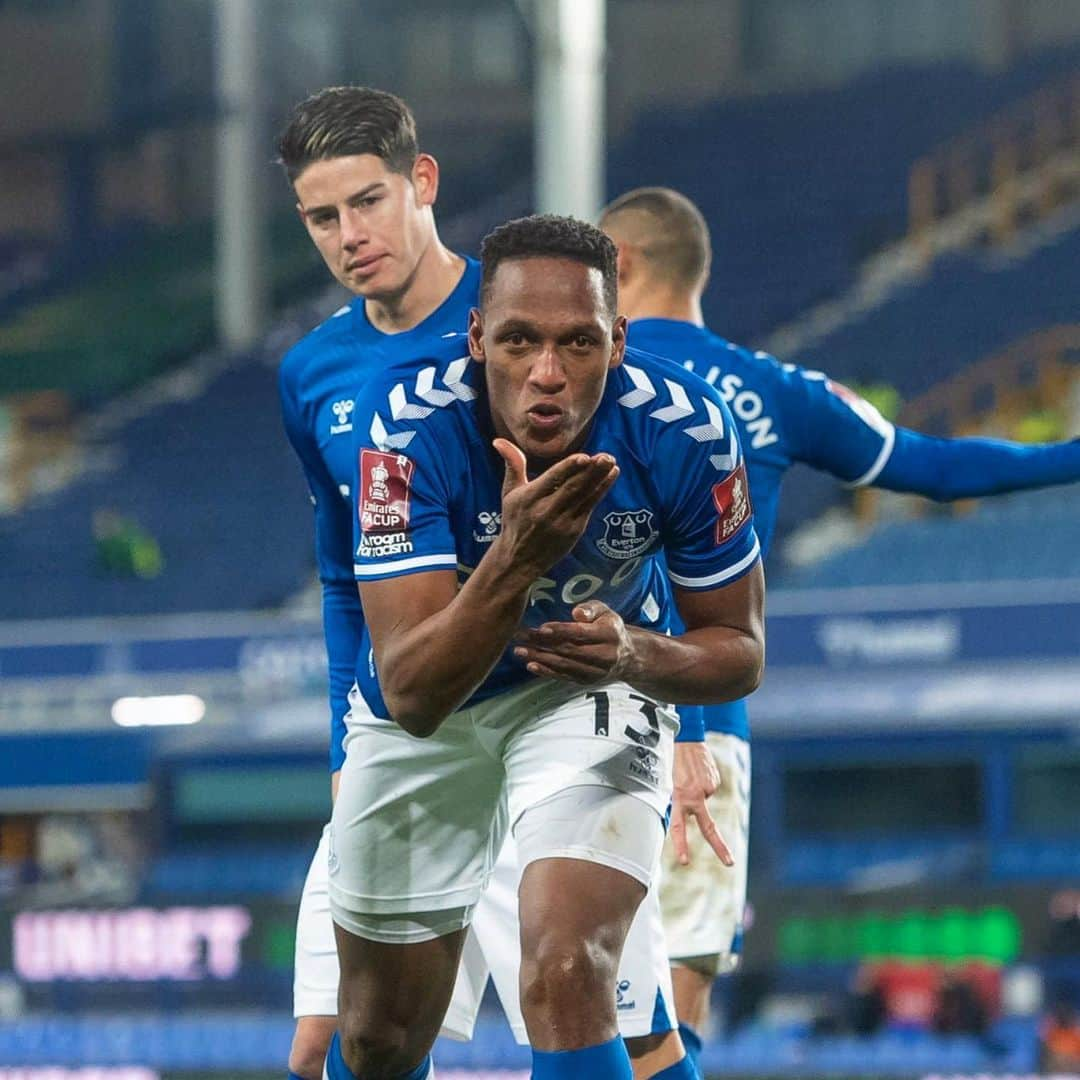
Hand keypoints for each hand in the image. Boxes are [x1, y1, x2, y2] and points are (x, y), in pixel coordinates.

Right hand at [494, 439, 618, 577]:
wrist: (518, 559)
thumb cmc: (514, 520)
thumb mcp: (509, 492)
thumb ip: (513, 464)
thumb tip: (499, 440)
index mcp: (529, 499)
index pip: (552, 481)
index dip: (568, 468)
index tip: (584, 457)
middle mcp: (546, 511)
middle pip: (573, 488)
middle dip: (591, 472)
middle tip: (607, 457)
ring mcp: (563, 522)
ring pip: (585, 497)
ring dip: (601, 479)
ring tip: (612, 463)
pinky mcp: (574, 531)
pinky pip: (590, 506)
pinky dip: (601, 490)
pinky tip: (611, 476)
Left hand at [514, 600, 633, 683]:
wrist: (626, 656)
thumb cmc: (609, 626)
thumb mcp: (605, 611)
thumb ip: (591, 608)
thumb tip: (576, 613)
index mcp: (609, 634)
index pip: (581, 633)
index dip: (561, 631)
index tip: (540, 628)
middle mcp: (604, 655)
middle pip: (569, 650)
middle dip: (542, 643)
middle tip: (519, 637)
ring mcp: (595, 671)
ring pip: (564, 665)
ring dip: (539, 658)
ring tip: (519, 651)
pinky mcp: (586, 681)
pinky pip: (564, 677)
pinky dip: (546, 672)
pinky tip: (530, 665)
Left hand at [670, 741, 732, 867]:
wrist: (688, 739)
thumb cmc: (673, 762)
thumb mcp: (668, 782)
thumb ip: (675, 801)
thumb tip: (680, 818)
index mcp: (680, 797)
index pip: (679, 827)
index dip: (681, 845)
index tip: (684, 862)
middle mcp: (695, 795)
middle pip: (709, 828)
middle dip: (719, 847)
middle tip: (730, 863)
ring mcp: (707, 789)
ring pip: (704, 800)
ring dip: (698, 791)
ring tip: (690, 774)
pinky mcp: (715, 782)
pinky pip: (709, 789)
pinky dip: (704, 783)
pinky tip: (698, 771)